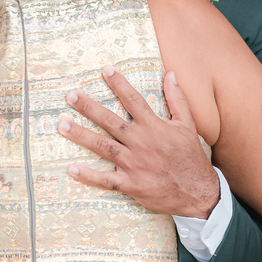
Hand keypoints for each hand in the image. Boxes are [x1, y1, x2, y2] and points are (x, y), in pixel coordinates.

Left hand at [60, 67, 218, 217]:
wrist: (198, 192)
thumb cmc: (191, 158)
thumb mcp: (188, 125)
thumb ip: (177, 99)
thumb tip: (170, 75)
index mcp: (154, 127)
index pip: (133, 100)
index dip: (119, 84)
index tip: (105, 70)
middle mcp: (141, 143)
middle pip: (110, 122)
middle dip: (89, 108)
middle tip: (70, 96)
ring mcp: (134, 165)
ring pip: (103, 147)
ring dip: (81, 136)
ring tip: (62, 125)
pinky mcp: (130, 184)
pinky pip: (105, 180)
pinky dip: (88, 176)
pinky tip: (71, 168)